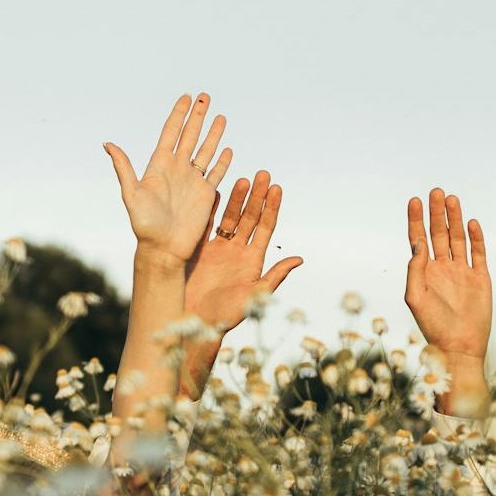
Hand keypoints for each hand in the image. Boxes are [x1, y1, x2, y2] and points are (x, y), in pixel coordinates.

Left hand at [104, 93, 232, 263]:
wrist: (162, 249)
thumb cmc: (144, 225)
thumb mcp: (131, 194)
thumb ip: (124, 168)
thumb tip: (108, 144)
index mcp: (159, 166)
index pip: (171, 133)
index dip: (179, 115)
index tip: (186, 97)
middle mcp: (177, 169)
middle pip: (190, 136)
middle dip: (198, 116)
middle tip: (205, 96)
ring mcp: (192, 181)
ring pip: (205, 151)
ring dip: (213, 134)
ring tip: (220, 116)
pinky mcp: (206, 195)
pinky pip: (216, 173)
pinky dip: (222, 161)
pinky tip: (227, 148)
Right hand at [186, 170, 303, 331]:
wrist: (196, 322)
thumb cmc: (227, 314)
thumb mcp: (255, 295)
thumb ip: (275, 276)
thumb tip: (299, 259)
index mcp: (253, 260)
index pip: (265, 228)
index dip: (272, 207)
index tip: (277, 188)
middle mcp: (237, 251)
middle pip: (249, 218)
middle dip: (257, 196)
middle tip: (263, 174)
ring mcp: (218, 249)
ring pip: (229, 217)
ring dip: (237, 199)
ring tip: (244, 179)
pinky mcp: (199, 251)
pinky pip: (206, 225)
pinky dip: (210, 209)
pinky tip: (214, 191)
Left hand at [405, 188, 491, 360]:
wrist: (459, 346)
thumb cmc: (433, 326)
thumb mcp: (416, 297)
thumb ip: (415, 269)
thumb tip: (418, 243)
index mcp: (424, 272)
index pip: (419, 239)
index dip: (416, 220)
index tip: (415, 201)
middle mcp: (442, 268)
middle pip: (439, 234)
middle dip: (436, 213)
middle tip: (435, 192)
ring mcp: (461, 272)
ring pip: (457, 239)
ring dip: (454, 219)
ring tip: (451, 199)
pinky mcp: (480, 278)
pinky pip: (478, 253)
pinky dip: (475, 237)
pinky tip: (470, 222)